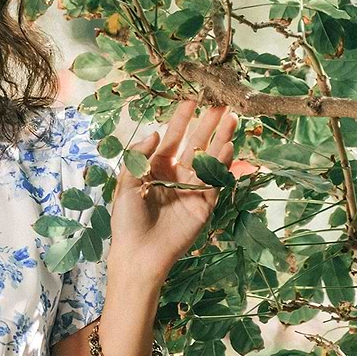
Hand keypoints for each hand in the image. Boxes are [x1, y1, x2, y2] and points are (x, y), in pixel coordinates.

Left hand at [108, 98, 241, 285]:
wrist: (138, 254)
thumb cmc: (127, 221)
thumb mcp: (126, 184)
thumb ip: (139, 157)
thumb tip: (155, 134)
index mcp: (156, 170)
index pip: (172, 139)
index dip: (181, 120)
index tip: (191, 101)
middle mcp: (176, 177)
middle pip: (195, 145)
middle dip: (207, 125)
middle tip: (220, 104)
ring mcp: (191, 190)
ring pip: (208, 159)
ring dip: (220, 139)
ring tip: (230, 119)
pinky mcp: (203, 206)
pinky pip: (215, 182)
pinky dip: (222, 164)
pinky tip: (228, 146)